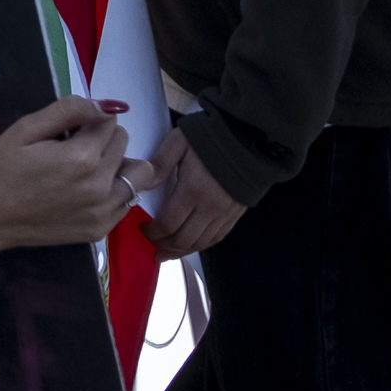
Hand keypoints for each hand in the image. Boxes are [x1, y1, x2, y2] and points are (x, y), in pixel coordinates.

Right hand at [0, 96, 131, 253]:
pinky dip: (115, 190)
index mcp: (82, 157)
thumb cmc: (1, 168)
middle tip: (71, 148)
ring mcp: (103, 212)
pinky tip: (88, 191)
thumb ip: (68, 110)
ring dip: (118, 165)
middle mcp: (100, 186)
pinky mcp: (101, 230)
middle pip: (123, 143)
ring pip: (138, 174)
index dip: (88, 120)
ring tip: (89, 169)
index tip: (66, 131)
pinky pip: (128, 201)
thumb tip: (107, 105)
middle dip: (102, 138)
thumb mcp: (26, 128)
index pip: (109, 121)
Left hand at [143, 126, 246, 256]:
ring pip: (200, 243)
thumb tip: (142, 183)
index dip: (152, 232)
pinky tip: (191, 245)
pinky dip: (201, 245)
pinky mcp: (235, 214)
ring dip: (181, 251)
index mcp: (192, 191)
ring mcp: (224, 214)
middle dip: (164, 246)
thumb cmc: (210, 137)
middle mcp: (210, 208)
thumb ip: (160, 164)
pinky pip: (217, 238)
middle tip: (151, 245)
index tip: (142, 229)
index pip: (168, 224)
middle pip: (183, 239)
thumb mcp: (179, 143)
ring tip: (166, 253)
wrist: (249, 138)